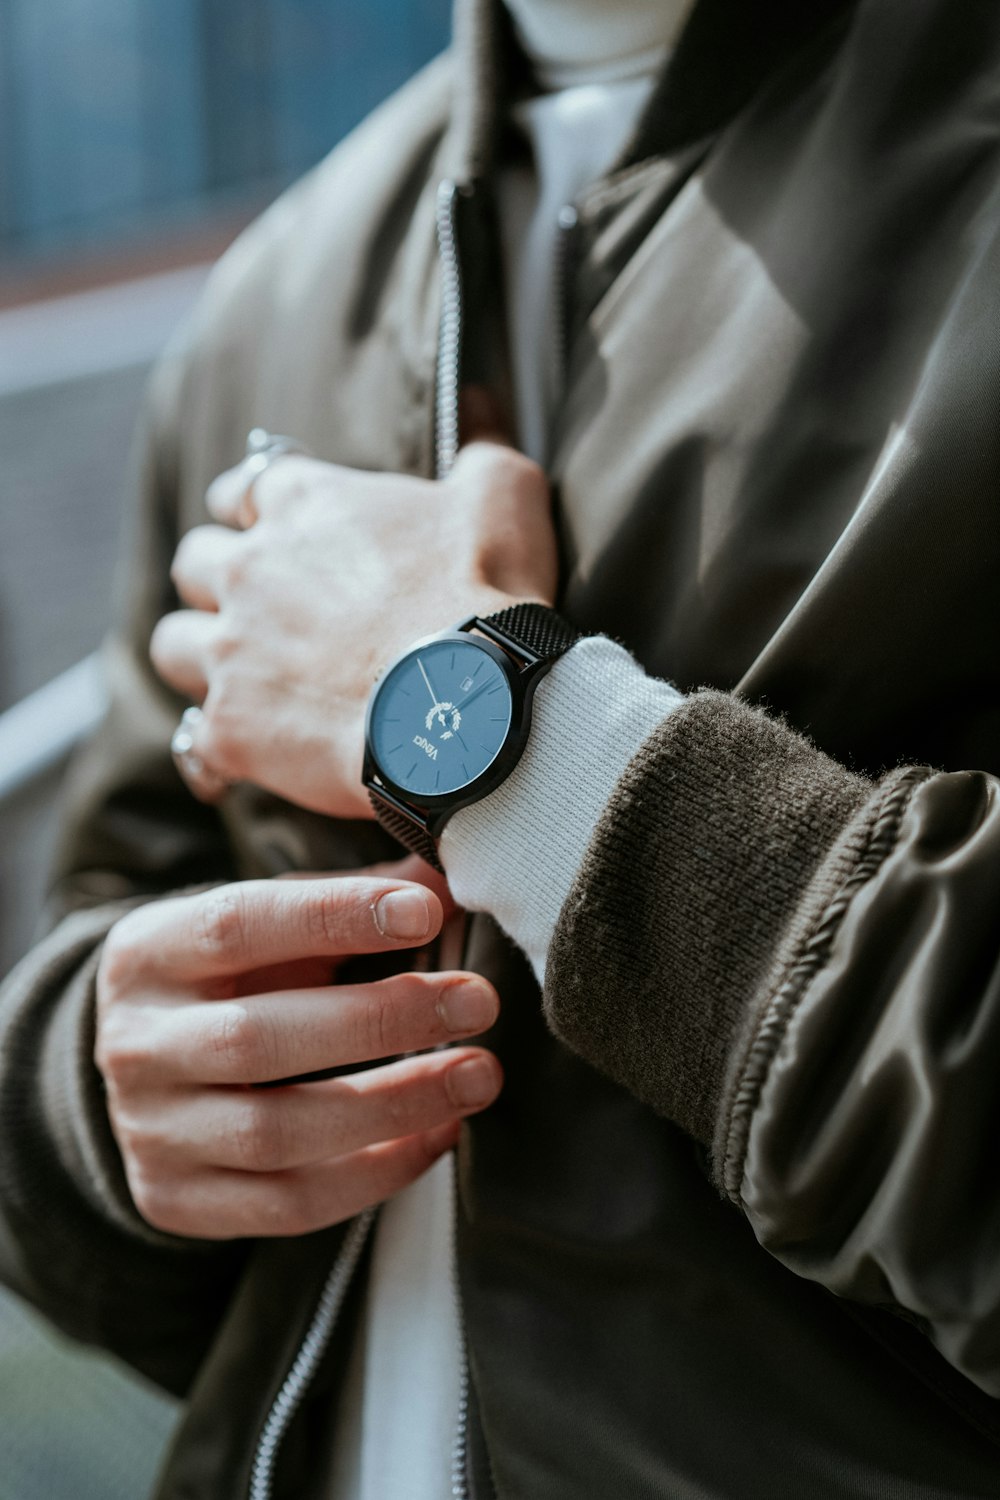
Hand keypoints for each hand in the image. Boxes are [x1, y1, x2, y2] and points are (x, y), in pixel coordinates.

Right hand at [95, 870, 500, 1239]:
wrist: (141, 1068)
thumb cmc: (232, 977)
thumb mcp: (268, 920)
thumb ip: (351, 896)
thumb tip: (446, 880)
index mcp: (149, 953)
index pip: (236, 925)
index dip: (333, 916)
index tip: (427, 912)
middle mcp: (135, 1045)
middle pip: (256, 1040)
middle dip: (381, 1019)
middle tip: (476, 1000)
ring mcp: (151, 1133)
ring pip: (275, 1133)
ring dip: (393, 1104)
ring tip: (477, 1075)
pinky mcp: (177, 1200)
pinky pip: (288, 1205)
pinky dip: (375, 1172)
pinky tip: (440, 1133)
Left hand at [150, 440, 556, 818]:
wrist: (466, 707)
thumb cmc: (483, 595)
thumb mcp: (504, 497)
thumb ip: (484, 447)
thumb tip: (482, 404)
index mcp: (303, 504)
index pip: (241, 488)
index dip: (251, 508)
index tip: (269, 528)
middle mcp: (249, 569)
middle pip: (192, 562)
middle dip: (218, 581)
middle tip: (260, 607)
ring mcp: (231, 650)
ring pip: (172, 643)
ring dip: (201, 655)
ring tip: (241, 677)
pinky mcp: (231, 727)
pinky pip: (194, 740)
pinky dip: (215, 747)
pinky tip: (240, 757)